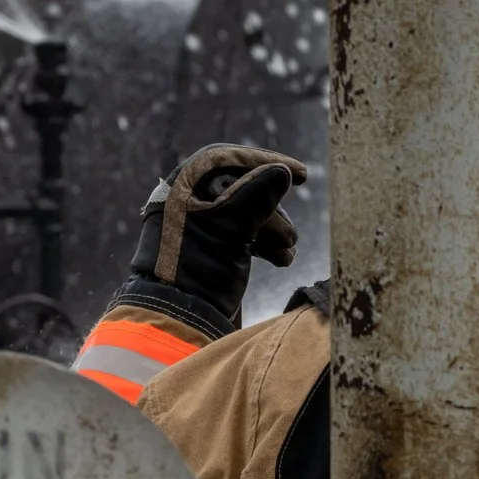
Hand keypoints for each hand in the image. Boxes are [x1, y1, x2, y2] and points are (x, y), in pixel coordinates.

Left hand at [125, 145, 308, 323]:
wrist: (177, 317)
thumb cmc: (196, 268)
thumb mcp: (229, 228)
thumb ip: (256, 196)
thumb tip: (281, 172)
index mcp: (184, 188)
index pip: (228, 160)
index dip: (266, 162)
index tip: (302, 175)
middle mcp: (191, 202)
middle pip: (244, 188)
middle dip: (273, 210)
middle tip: (287, 236)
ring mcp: (203, 227)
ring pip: (250, 214)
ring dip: (274, 230)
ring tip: (287, 252)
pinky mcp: (214, 251)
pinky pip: (247, 235)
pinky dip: (266, 244)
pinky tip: (282, 259)